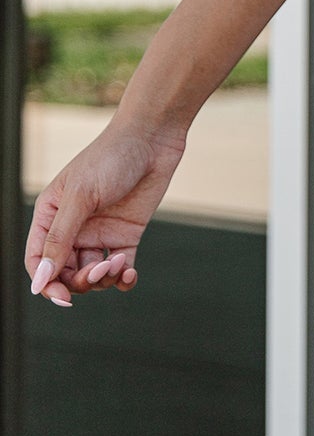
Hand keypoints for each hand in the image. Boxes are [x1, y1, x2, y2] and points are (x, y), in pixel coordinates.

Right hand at [24, 118, 188, 307]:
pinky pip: (119, 269)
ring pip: (92, 274)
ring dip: (103, 278)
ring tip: (118, 263)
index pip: (38, 261)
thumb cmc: (111, 157)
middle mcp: (72, 228)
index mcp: (50, 215)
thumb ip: (60, 238)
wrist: (153, 137)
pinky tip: (129, 274)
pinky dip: (123, 279)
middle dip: (79, 281)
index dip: (46, 283)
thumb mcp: (81, 197)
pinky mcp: (125, 236)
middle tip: (100, 270)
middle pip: (65, 273)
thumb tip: (41, 280)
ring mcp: (99, 233)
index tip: (63, 297)